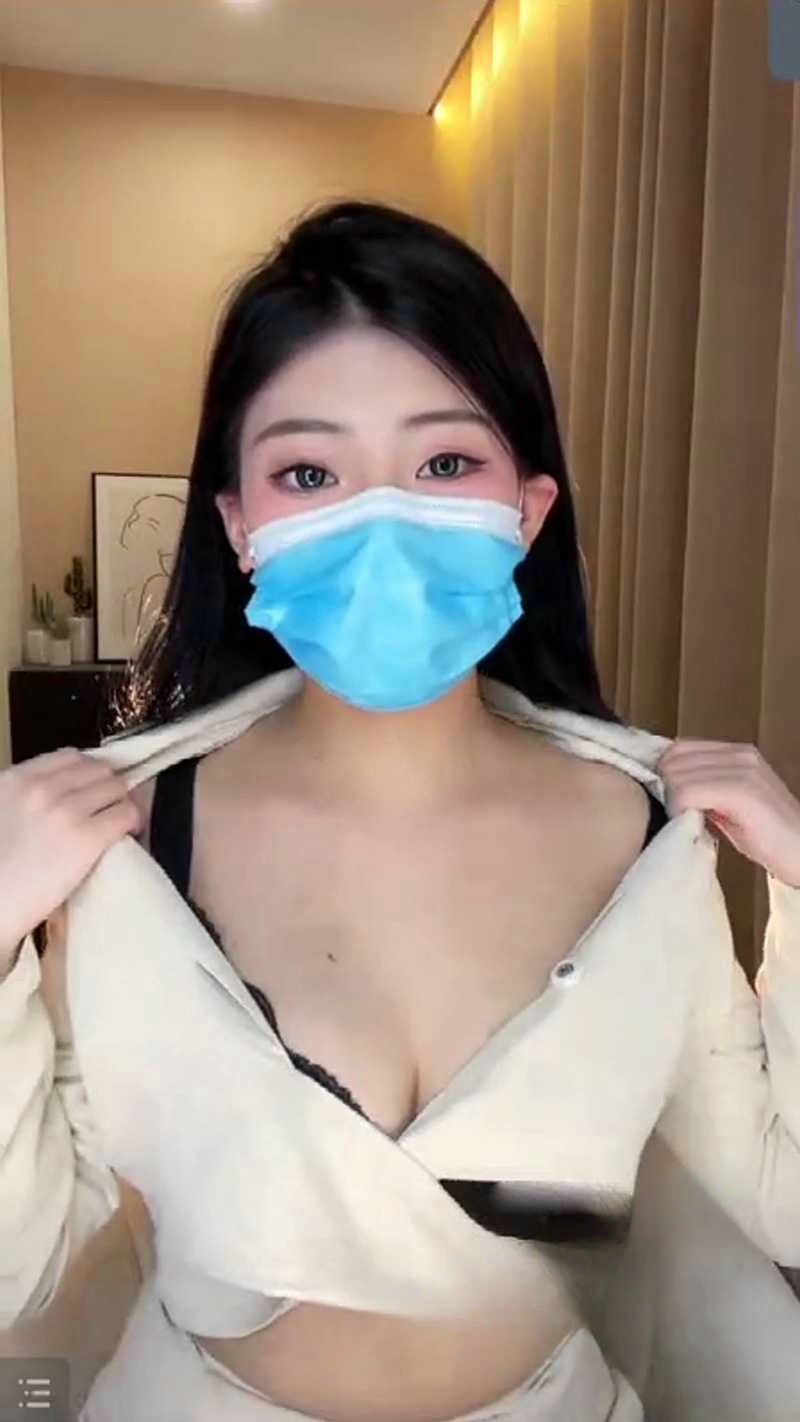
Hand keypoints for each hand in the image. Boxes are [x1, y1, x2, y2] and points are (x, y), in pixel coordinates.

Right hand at [0, 747, 141, 971]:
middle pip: (98, 770)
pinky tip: (128, 834)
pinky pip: (126, 814)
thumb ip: (24, 798)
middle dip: (109, 786)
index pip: (70, 756)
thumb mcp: (0, 814)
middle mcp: (42, 788)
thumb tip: (61, 796)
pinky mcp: (86, 839)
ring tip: (120, 822)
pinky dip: (133, 821)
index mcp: (16, 780)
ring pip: (117, 788)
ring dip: (123, 803)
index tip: (94, 787)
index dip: (89, 771)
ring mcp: (65, 811)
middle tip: (110, 806)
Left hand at [655, 739, 799, 888]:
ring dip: (673, 800)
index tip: (669, 800)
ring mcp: (743, 769)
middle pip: (673, 758)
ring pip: (676, 774)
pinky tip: (692, 824)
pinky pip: (688, 791)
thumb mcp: (730, 804)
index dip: (666, 774)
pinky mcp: (742, 790)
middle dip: (666, 788)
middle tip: (678, 814)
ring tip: (688, 821)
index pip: (679, 748)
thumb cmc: (767, 836)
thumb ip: (704, 788)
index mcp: (738, 753)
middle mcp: (740, 754)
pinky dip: (680, 809)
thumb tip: (665, 786)